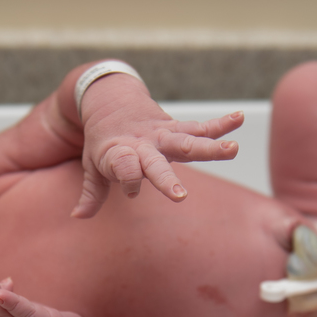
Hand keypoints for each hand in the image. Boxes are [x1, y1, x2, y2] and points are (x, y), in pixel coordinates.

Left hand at [73, 77, 243, 217]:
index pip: (124, 169)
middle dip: (167, 179)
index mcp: (119, 154)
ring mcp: (161, 135)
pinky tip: (240, 117)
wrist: (108, 99)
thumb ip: (90, 193)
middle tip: (181, 196)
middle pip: (157, 163)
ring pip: (186, 141)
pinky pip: (199, 127)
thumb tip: (77, 217)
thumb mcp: (92, 166)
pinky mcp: (174, 127)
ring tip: (233, 150)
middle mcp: (143, 145)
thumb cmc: (101, 142)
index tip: (132, 192)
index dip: (129, 181)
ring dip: (210, 147)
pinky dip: (220, 124)